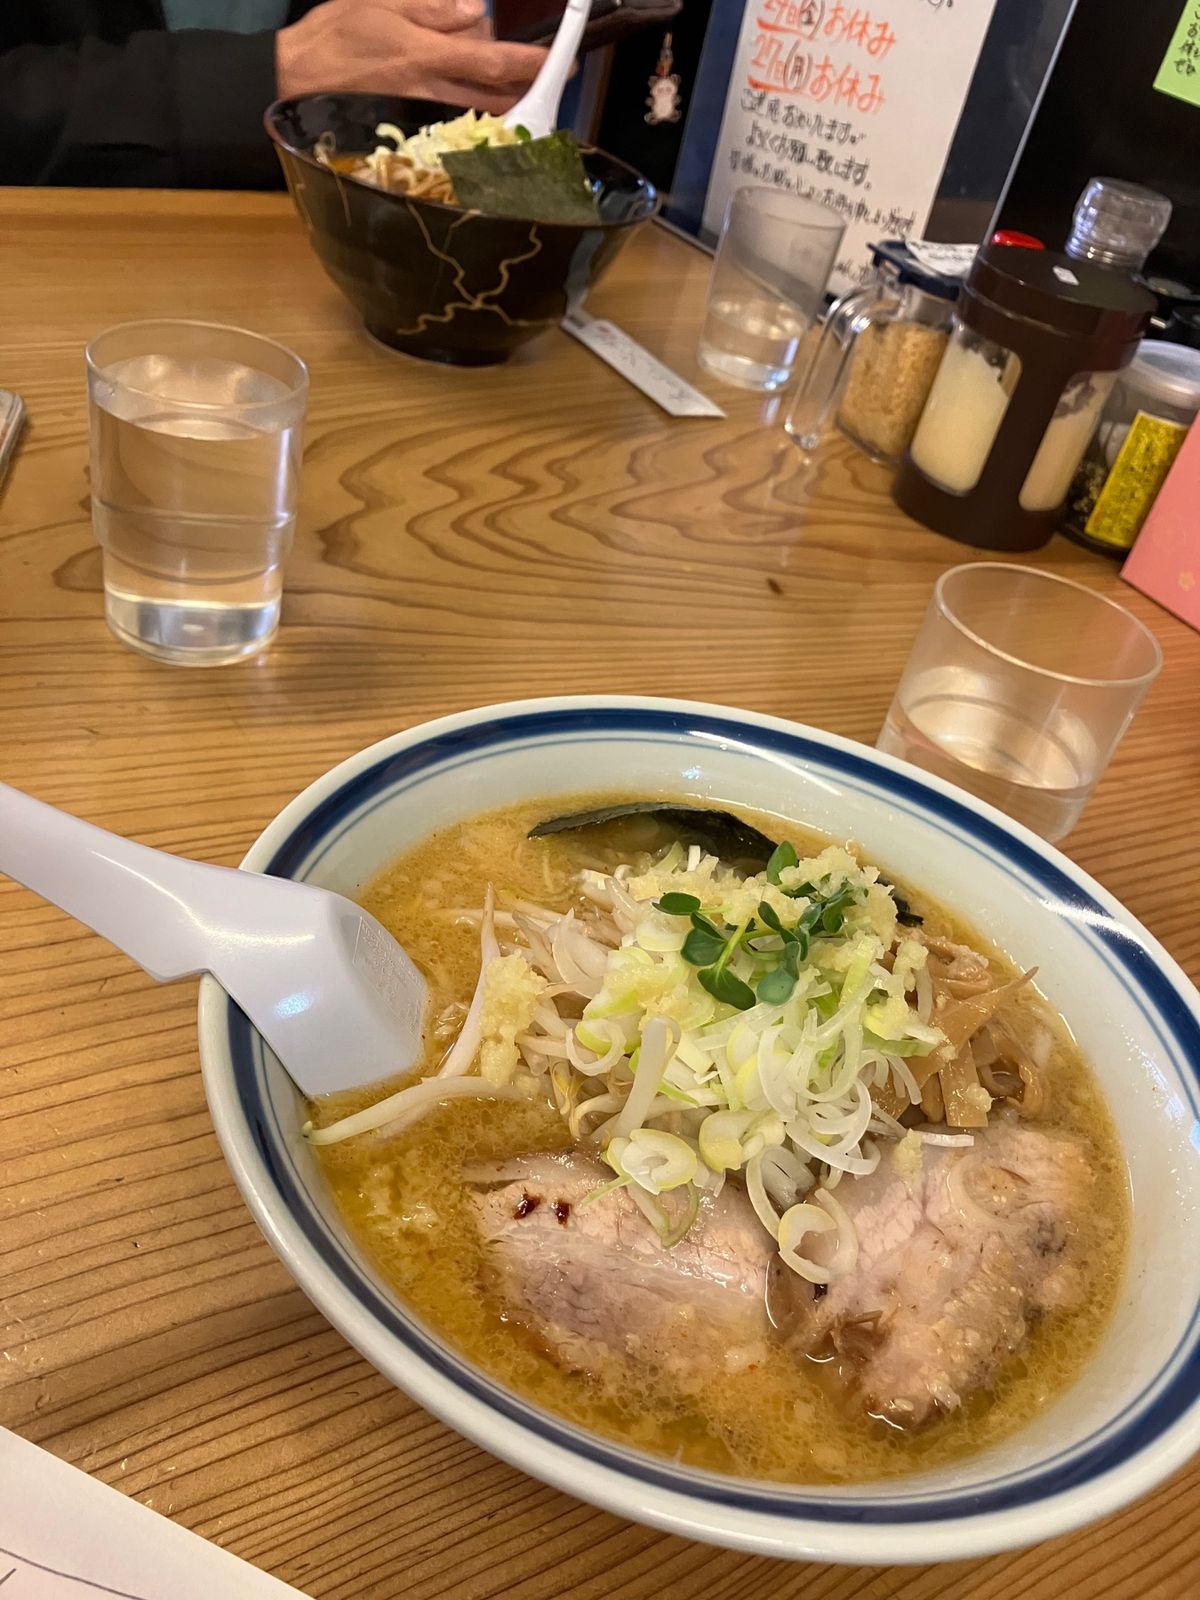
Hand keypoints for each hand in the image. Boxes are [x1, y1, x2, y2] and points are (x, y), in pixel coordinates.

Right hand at [276, 0, 548, 114]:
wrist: (295, 78)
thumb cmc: (335, 36)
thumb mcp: (382, 2)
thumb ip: (432, 7)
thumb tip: (476, 11)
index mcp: (427, 55)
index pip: (495, 63)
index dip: (533, 66)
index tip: (562, 64)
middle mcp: (431, 90)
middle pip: (498, 99)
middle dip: (531, 92)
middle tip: (553, 81)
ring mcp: (424, 113)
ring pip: (481, 116)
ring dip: (510, 107)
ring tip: (524, 91)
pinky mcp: (414, 125)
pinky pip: (458, 123)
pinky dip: (480, 117)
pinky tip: (487, 108)